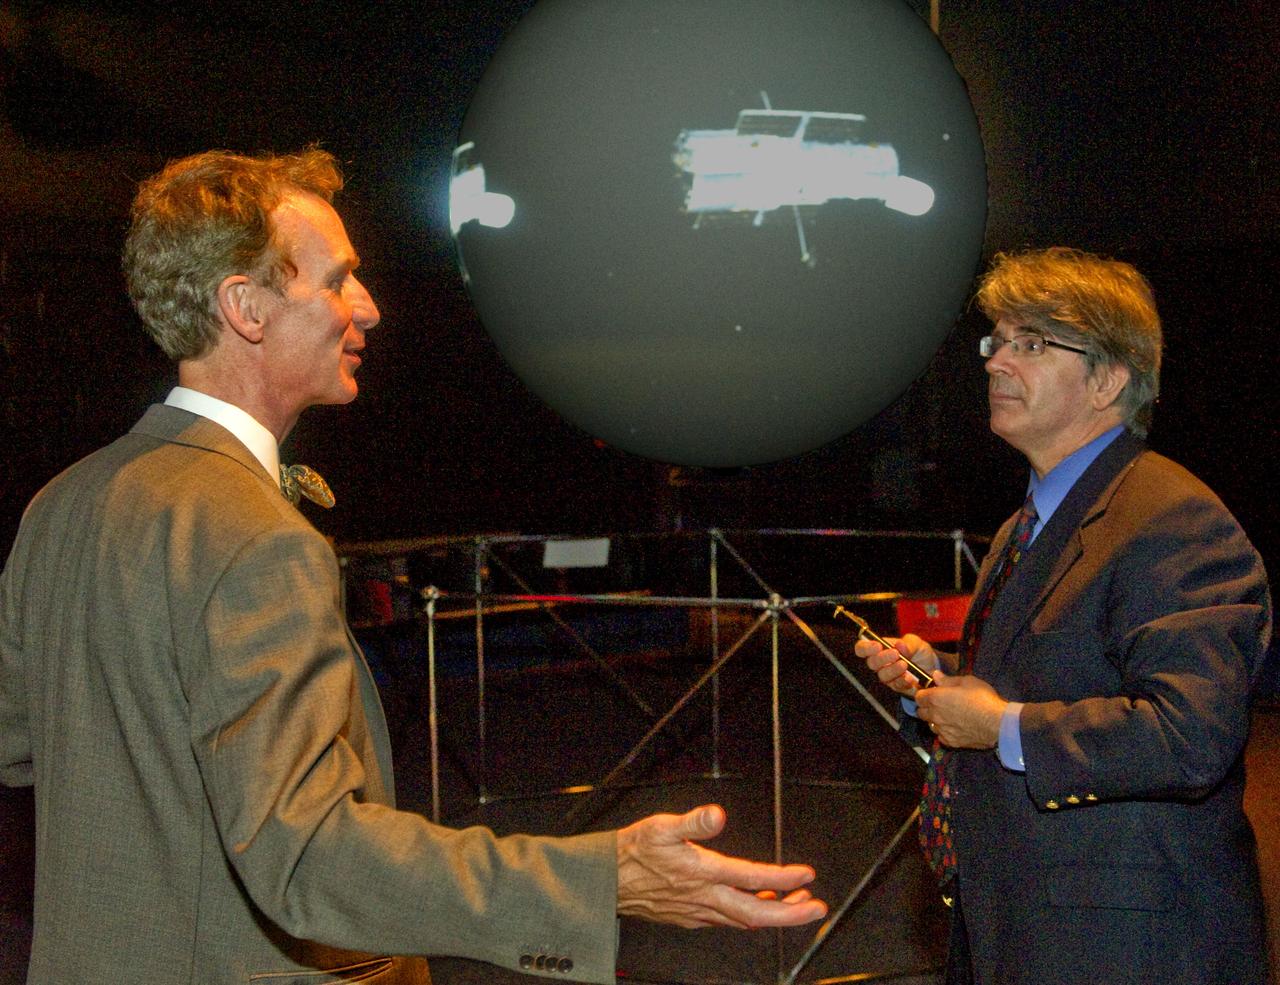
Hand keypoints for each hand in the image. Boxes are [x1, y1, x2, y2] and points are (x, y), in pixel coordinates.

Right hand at [616, 804, 826, 928]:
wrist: (607, 880)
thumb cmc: (634, 852)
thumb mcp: (661, 826)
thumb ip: (694, 821)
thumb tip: (717, 815)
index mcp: (703, 874)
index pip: (752, 879)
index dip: (782, 879)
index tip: (806, 875)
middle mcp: (704, 899)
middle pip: (756, 914)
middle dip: (791, 914)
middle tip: (815, 908)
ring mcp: (698, 913)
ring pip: (744, 921)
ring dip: (773, 915)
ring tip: (794, 904)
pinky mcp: (690, 918)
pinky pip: (727, 922)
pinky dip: (748, 917)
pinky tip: (754, 906)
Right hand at [852, 632, 938, 695]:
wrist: (932, 666)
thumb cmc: (919, 651)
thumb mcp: (916, 643)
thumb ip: (908, 644)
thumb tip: (899, 645)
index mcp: (879, 648)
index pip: (862, 648)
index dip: (865, 648)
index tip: (877, 646)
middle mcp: (880, 663)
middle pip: (871, 663)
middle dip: (882, 658)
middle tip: (895, 654)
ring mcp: (888, 676)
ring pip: (883, 676)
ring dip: (893, 670)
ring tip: (904, 665)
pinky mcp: (897, 687)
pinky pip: (896, 686)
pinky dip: (903, 681)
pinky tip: (910, 678)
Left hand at [913, 671, 1006, 748]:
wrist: (997, 723)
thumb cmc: (983, 698)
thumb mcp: (967, 682)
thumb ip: (948, 680)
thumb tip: (935, 676)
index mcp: (936, 698)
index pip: (918, 697)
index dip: (924, 694)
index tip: (932, 692)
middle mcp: (935, 716)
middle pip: (921, 712)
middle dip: (927, 707)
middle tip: (939, 704)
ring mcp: (942, 730)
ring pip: (930, 725)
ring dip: (935, 720)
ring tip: (948, 716)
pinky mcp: (951, 742)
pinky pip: (941, 736)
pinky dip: (944, 732)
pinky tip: (955, 728)